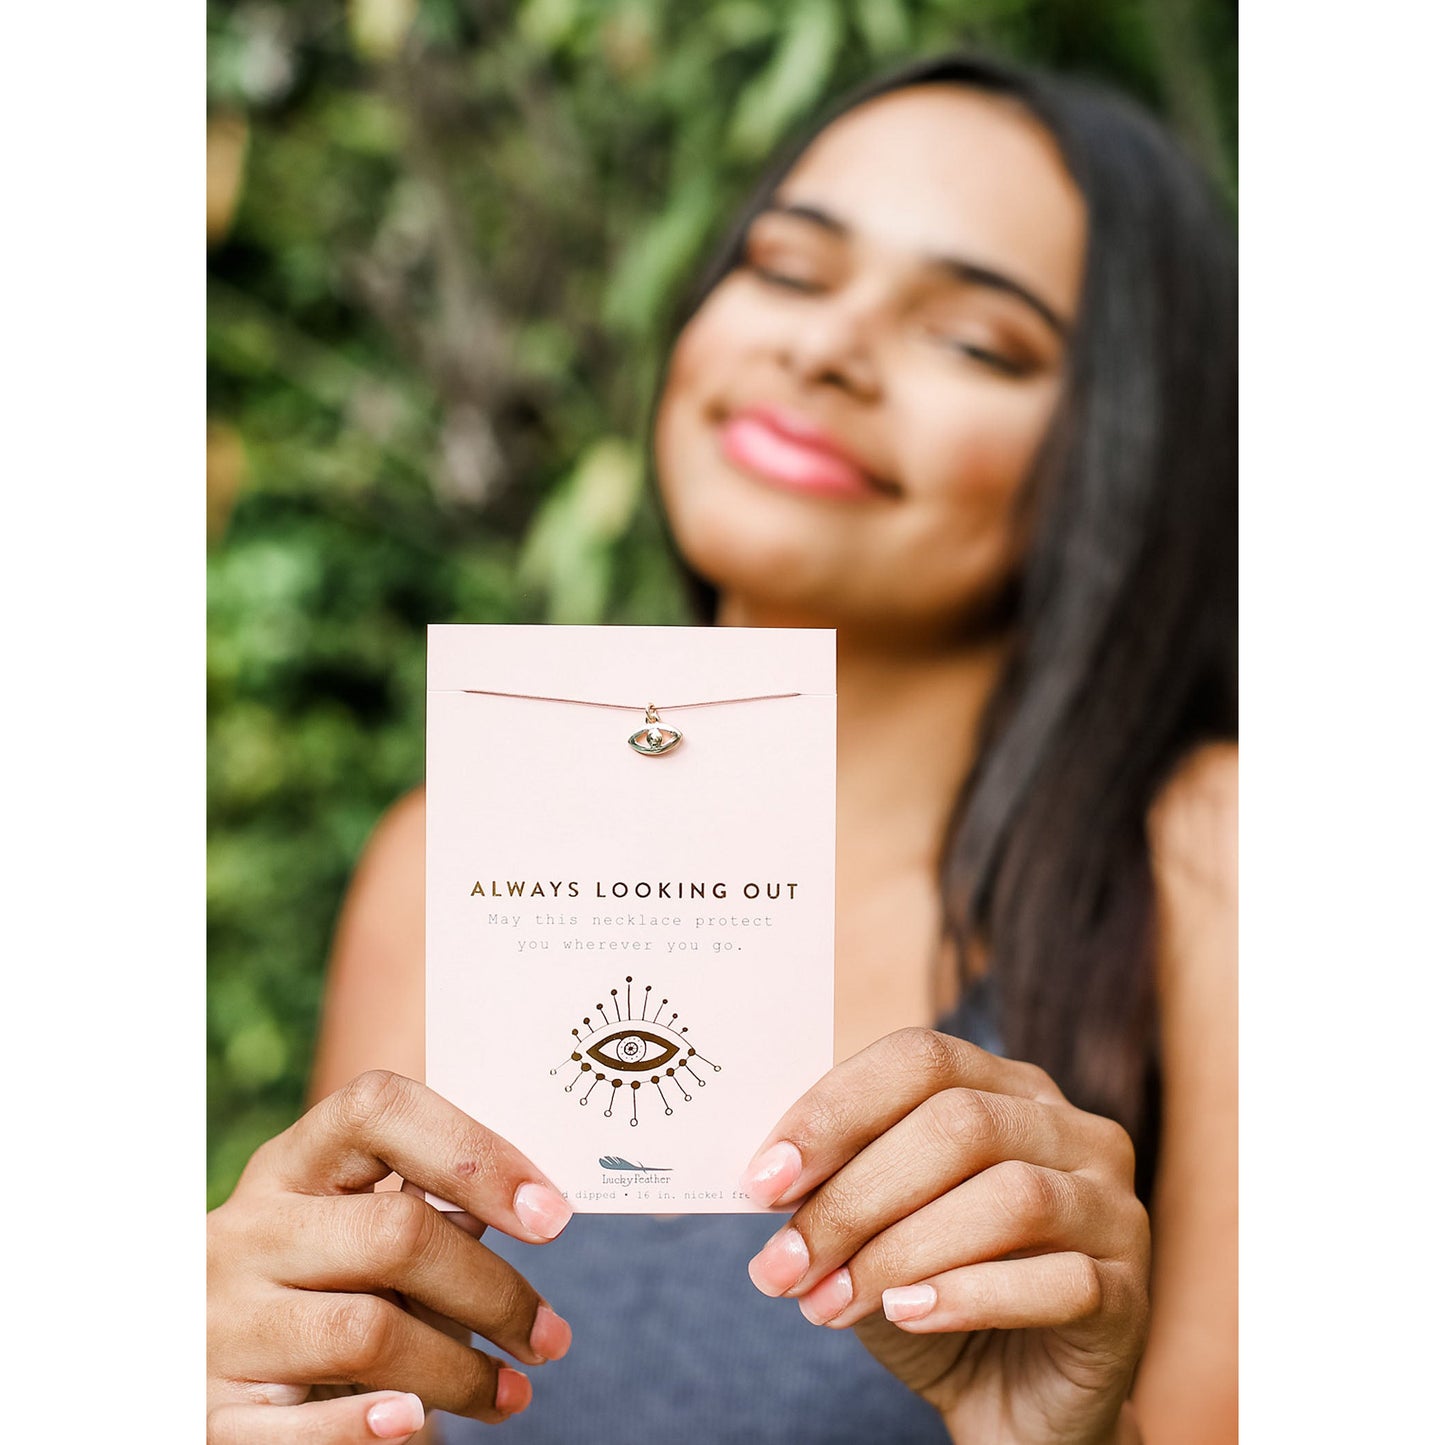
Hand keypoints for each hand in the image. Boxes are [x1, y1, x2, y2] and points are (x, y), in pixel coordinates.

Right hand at [208, 1071, 575, 1441]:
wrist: (197, 1365)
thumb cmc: (318, 1284)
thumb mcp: (353, 1228)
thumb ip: (426, 1212)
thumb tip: (535, 1208)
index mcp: (294, 1164)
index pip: (378, 1108)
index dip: (474, 1151)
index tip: (552, 1214)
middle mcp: (250, 1230)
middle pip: (396, 1233)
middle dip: (495, 1291)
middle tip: (551, 1336)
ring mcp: (221, 1319)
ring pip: (367, 1333)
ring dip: (459, 1371)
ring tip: (510, 1392)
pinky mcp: (208, 1409)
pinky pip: (299, 1427)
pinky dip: (365, 1430)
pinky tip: (415, 1424)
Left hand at [738, 1030, 1149, 1444]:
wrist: (1014, 1407)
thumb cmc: (931, 1297)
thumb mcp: (871, 1231)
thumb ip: (834, 1188)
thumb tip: (765, 1176)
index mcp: (1005, 1087)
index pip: (920, 1057)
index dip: (835, 1110)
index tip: (761, 1180)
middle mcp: (1071, 1129)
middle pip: (957, 1125)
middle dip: (854, 1198)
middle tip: (782, 1265)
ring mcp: (1112, 1206)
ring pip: (1010, 1197)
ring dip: (900, 1252)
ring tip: (828, 1304)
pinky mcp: (1130, 1292)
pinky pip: (1057, 1279)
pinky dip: (967, 1296)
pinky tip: (906, 1316)